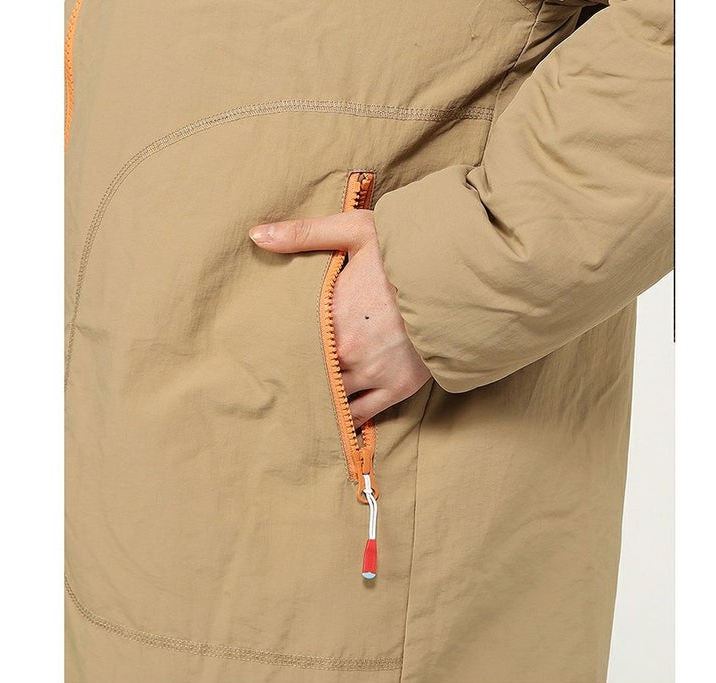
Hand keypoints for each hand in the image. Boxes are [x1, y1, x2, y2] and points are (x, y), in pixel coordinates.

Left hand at [249, 210, 430, 426]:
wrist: (459, 278)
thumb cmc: (404, 253)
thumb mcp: (355, 231)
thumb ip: (304, 234)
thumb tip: (256, 236)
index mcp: (331, 317)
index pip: (290, 344)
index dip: (279, 350)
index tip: (267, 353)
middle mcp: (348, 353)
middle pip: (310, 375)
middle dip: (298, 376)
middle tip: (279, 382)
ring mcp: (373, 374)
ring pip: (334, 397)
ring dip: (322, 397)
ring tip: (304, 399)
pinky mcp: (398, 388)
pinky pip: (363, 415)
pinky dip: (348, 417)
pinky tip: (336, 415)